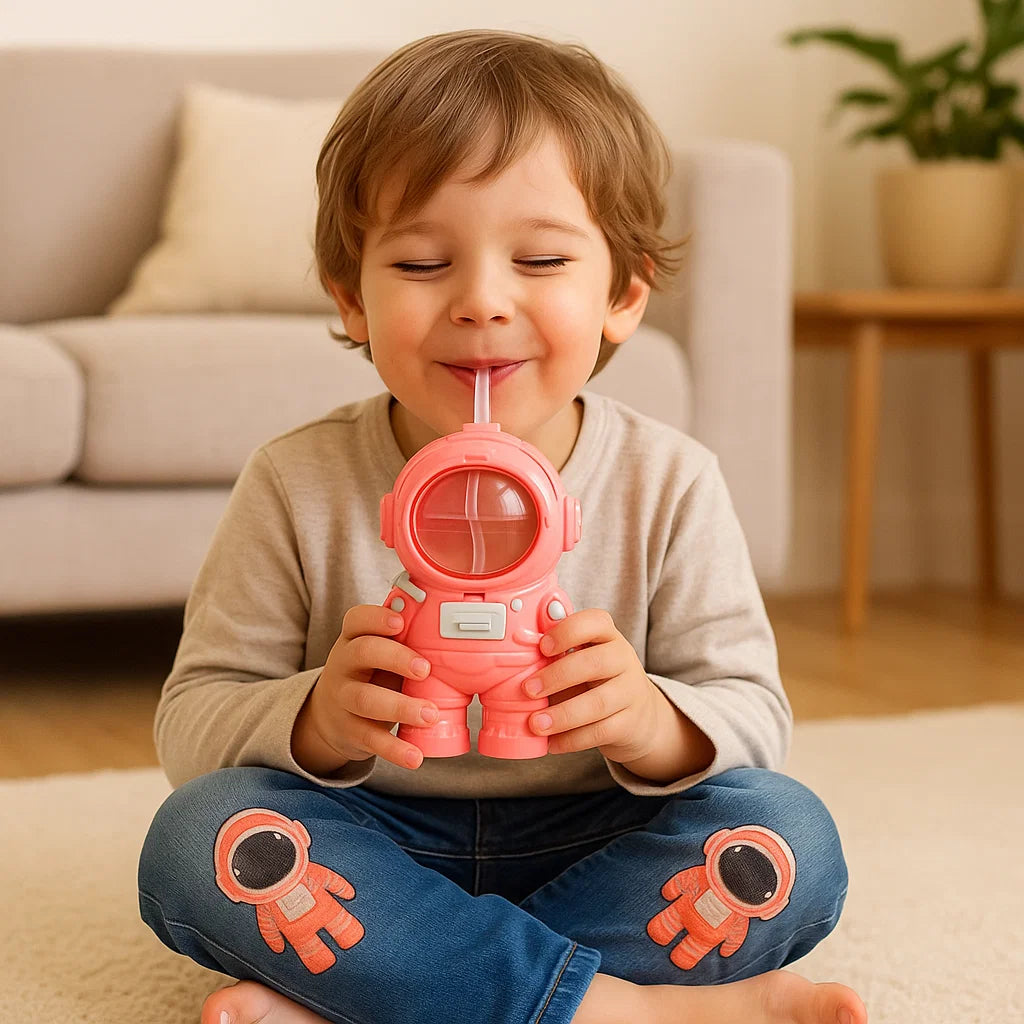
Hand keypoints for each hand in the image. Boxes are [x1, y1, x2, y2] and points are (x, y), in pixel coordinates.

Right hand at [292, 605, 438, 773]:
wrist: (330, 716)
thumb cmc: (371, 674)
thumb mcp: (380, 654)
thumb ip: (405, 642)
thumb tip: (452, 635)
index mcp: (353, 639)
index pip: (356, 620)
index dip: (376, 618)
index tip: (400, 622)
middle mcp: (343, 664)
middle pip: (361, 652)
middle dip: (395, 658)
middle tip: (425, 670)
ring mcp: (342, 698)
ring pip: (365, 699)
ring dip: (400, 707)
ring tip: (431, 715)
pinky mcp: (348, 730)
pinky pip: (369, 739)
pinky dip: (394, 749)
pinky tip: (416, 757)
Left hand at [522, 608, 663, 764]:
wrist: (640, 716)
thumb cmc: (597, 682)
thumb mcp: (581, 660)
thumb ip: (554, 656)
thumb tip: (512, 658)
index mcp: (607, 637)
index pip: (595, 621)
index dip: (568, 631)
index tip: (542, 646)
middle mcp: (623, 659)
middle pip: (595, 662)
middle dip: (557, 676)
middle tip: (527, 690)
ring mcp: (630, 692)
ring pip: (599, 702)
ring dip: (562, 714)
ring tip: (536, 724)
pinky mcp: (630, 723)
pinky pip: (601, 731)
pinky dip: (572, 740)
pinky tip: (552, 743)